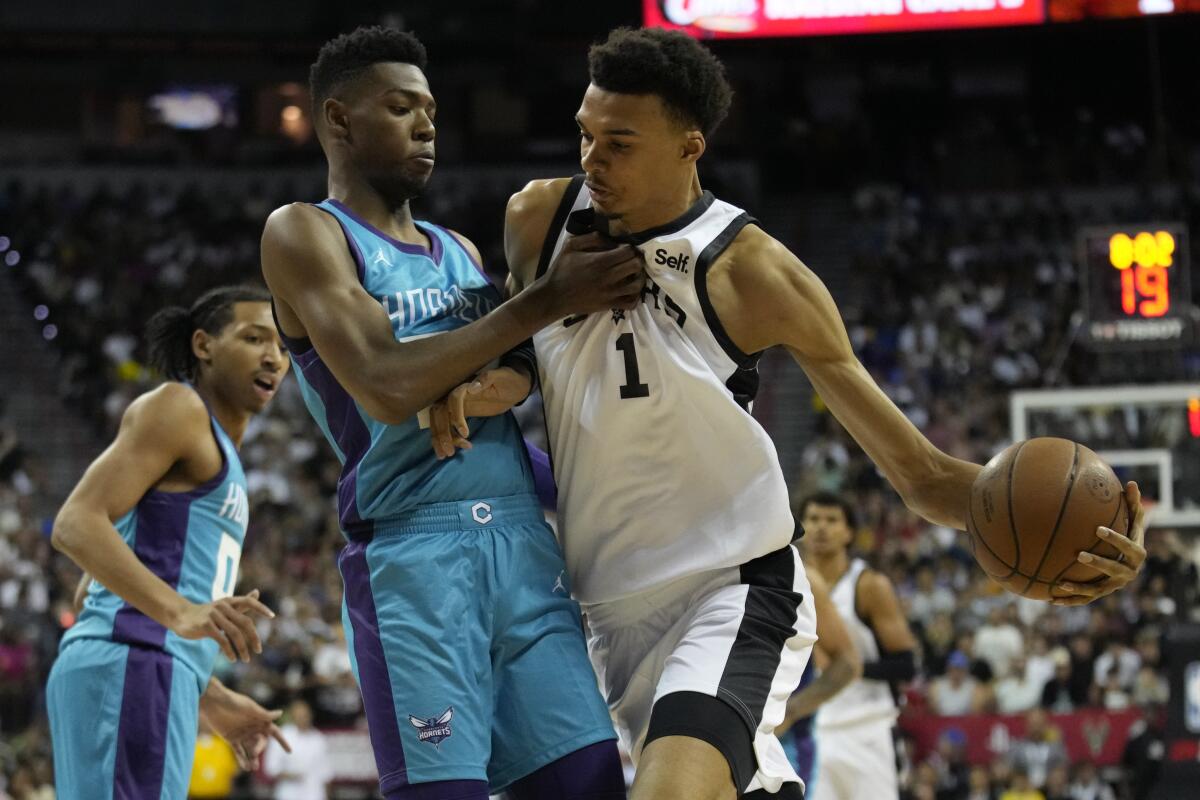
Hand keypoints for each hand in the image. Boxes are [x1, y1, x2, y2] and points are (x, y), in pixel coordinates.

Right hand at [169, 589, 274, 661]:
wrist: (181, 616)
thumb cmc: (207, 613)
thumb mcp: (224, 606)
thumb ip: (241, 603)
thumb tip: (257, 592)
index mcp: (229, 601)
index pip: (248, 601)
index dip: (261, 608)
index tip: (272, 616)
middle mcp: (223, 606)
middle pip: (244, 622)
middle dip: (254, 638)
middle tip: (258, 651)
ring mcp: (213, 615)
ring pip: (234, 633)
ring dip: (242, 648)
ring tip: (246, 659)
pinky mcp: (205, 626)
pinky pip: (222, 640)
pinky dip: (229, 651)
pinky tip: (232, 658)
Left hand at [199, 685, 290, 770]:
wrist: (213, 702)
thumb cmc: (233, 701)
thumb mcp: (249, 708)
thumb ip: (263, 714)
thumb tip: (280, 714)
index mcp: (260, 719)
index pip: (275, 732)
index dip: (282, 741)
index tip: (289, 751)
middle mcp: (253, 727)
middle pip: (261, 742)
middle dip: (260, 750)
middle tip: (255, 755)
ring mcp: (242, 734)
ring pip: (251, 749)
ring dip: (253, 758)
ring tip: (252, 768)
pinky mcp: (231, 738)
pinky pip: (239, 751)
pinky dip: (242, 759)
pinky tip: (245, 767)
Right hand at [429, 367, 531, 458]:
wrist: (512, 386)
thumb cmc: (508, 380)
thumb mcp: (502, 376)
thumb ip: (487, 378)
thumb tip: (472, 387)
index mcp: (465, 384)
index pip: (454, 398)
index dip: (456, 415)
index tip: (465, 433)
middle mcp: (455, 394)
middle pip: (440, 413)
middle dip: (443, 432)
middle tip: (449, 451)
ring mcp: (456, 406)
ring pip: (439, 422)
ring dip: (440, 438)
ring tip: (447, 455)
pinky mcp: (459, 415)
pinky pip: (448, 427)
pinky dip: (450, 438)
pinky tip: (460, 448)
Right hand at [533, 231, 644, 319]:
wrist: (554, 296)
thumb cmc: (561, 269)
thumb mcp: (571, 246)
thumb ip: (592, 237)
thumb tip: (611, 238)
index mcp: (600, 261)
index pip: (628, 251)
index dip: (629, 248)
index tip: (624, 248)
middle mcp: (608, 277)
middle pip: (636, 265)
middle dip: (636, 260)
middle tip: (631, 260)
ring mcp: (610, 293)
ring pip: (637, 285)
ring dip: (639, 277)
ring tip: (633, 274)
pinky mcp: (609, 305)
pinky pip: (631, 303)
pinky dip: (635, 297)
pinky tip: (630, 291)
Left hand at [1052, 481, 1146, 605]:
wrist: (1129, 562)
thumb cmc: (1127, 533)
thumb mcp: (1131, 520)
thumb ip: (1132, 504)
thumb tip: (1132, 483)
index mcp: (1137, 554)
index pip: (1128, 547)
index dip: (1116, 539)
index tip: (1098, 529)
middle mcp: (1128, 573)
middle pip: (1114, 570)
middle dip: (1099, 563)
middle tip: (1080, 555)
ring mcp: (1114, 586)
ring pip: (1097, 590)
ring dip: (1080, 589)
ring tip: (1061, 584)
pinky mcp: (1101, 593)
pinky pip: (1084, 599)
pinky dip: (1069, 600)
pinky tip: (1050, 599)